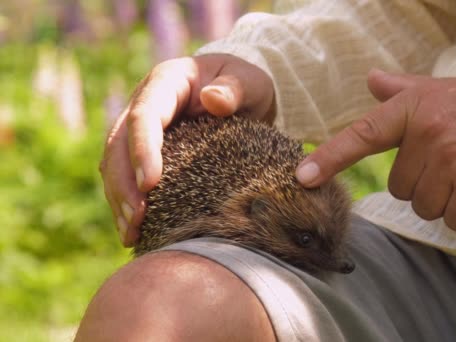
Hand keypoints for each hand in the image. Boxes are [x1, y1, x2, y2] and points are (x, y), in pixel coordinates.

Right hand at [100, 54, 274, 245]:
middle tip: (136, 219)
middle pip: (118, 144)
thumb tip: (214, 99)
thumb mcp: (249, 80)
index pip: (144, 116)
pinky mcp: (142, 151)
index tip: (150, 184)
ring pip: (114, 164)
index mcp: (165, 83)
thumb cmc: (245, 83)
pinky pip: (126, 178)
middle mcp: (143, 103)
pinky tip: (133, 233)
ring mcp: (138, 129)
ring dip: (119, 199)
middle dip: (123, 183)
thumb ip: (235, 88)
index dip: (142, 150)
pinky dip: (126, 205)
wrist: (240, 90)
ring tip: (130, 234)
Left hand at [296, 69, 455, 230]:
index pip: (362, 136)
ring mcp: (451, 159)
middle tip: (454, 163)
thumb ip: (402, 89)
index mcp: (413, 108)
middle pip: (400, 189)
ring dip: (448, 201)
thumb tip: (371, 79)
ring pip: (426, 207)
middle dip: (425, 185)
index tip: (301, 178)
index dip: (329, 158)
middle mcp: (427, 132)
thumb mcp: (442, 90)